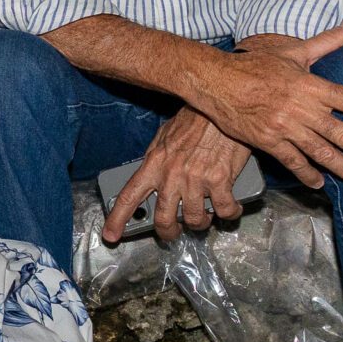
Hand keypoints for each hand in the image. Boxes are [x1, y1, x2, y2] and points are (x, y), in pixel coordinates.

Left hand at [101, 108, 251, 243]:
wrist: (221, 106)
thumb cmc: (195, 119)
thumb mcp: (165, 136)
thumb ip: (158, 160)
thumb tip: (154, 175)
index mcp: (153, 164)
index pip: (129, 196)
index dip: (118, 219)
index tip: (111, 235)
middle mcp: (171, 175)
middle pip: (162, 218)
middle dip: (167, 232)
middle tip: (172, 232)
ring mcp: (195, 180)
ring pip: (193, 219)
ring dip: (200, 223)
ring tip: (204, 217)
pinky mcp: (220, 181)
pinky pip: (224, 210)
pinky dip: (229, 214)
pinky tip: (230, 209)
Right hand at [191, 19, 342, 189]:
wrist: (216, 80)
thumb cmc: (256, 65)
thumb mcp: (294, 51)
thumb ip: (328, 41)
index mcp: (312, 86)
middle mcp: (302, 109)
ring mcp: (285, 127)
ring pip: (322, 152)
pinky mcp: (267, 141)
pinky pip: (292, 161)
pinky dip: (307, 173)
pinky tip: (320, 183)